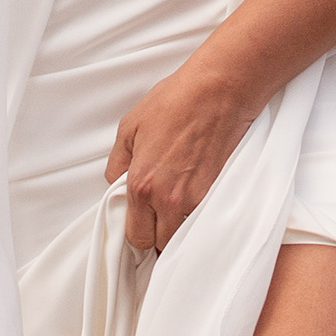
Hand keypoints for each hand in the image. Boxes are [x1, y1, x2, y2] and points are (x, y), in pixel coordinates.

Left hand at [107, 53, 260, 252]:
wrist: (219, 90)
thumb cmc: (176, 102)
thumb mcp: (130, 126)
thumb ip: (117, 163)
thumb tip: (115, 183)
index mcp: (142, 185)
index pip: (136, 236)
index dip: (137, 232)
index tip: (141, 224)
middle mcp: (169, 199)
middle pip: (160, 244)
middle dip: (158, 235)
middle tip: (158, 217)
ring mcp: (198, 199)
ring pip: (184, 236)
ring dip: (179, 228)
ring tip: (178, 205)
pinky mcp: (219, 192)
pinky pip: (204, 218)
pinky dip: (199, 215)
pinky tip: (196, 196)